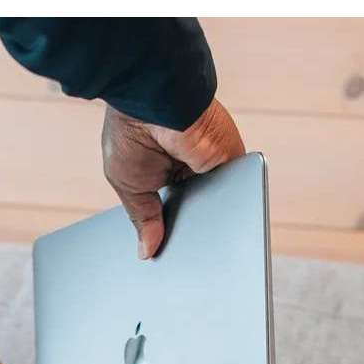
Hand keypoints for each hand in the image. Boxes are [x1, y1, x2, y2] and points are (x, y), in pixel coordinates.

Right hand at [101, 97, 245, 258]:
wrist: (152, 101)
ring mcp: (214, 167)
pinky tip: (213, 232)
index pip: (172, 212)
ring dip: (208, 227)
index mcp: (164, 175)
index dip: (168, 234)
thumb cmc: (130, 132)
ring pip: (217, 208)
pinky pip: (235, 196)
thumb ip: (142, 219)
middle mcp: (191, 171)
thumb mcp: (128, 185)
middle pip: (196, 213)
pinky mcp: (233, 163)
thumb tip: (146, 252)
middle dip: (190, 236)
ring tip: (196, 252)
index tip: (167, 258)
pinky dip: (226, 214)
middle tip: (183, 263)